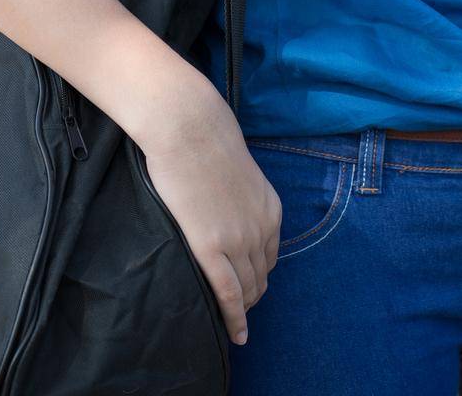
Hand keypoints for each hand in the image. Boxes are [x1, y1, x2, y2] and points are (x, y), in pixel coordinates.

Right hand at [140, 83, 283, 347]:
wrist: (191, 127)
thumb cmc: (206, 140)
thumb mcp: (240, 171)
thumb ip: (242, 196)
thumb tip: (230, 204)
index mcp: (271, 209)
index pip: (271, 255)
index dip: (260, 273)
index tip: (250, 284)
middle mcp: (261, 228)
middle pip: (261, 276)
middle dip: (253, 294)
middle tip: (239, 307)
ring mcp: (238, 240)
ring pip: (247, 287)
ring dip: (243, 307)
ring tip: (234, 321)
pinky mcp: (212, 247)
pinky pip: (228, 292)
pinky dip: (234, 317)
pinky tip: (235, 333)